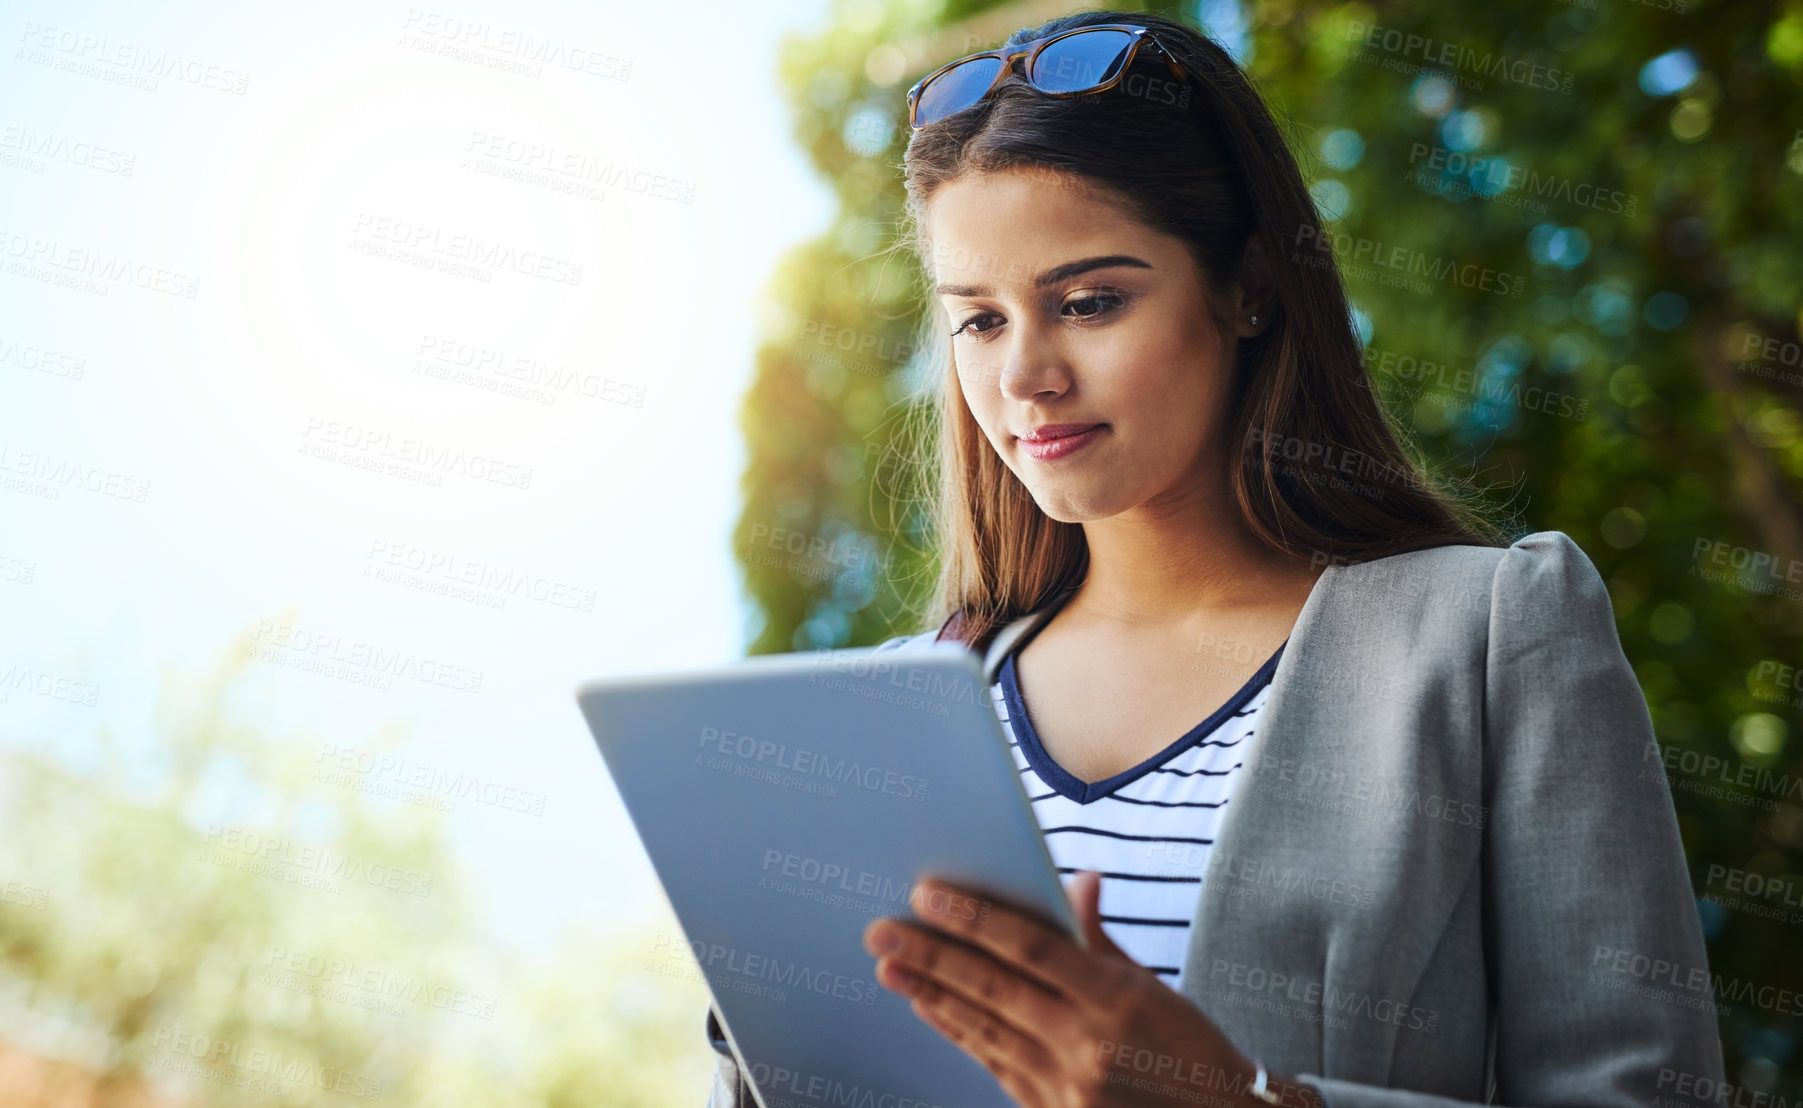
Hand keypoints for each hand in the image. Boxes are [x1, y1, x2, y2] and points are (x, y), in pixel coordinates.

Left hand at [861, 871, 1322, 1107]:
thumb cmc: (1187, 1049)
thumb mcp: (1152, 987)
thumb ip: (1099, 938)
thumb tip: (1077, 879)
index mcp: (1116, 999)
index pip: (1032, 947)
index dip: (975, 918)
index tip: (928, 894)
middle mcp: (1087, 1044)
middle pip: (994, 989)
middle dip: (932, 956)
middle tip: (882, 930)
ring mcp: (1067, 1086)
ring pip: (985, 1029)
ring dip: (931, 995)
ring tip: (890, 966)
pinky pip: (993, 1065)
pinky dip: (958, 1032)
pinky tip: (929, 1007)